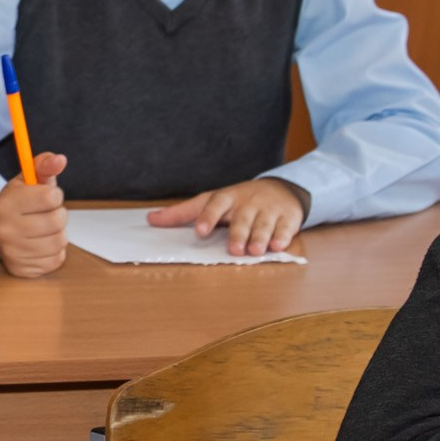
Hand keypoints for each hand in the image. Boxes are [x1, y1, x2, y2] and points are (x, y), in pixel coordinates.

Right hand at [0, 151, 67, 277]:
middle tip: (44, 214)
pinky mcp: (21, 269)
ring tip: (43, 229)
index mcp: (7, 203)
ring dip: (57, 234)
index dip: (54, 195)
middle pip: (58, 220)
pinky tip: (41, 244)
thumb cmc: (18, 203)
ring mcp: (13, 251)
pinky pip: (56, 260)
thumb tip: (60, 160)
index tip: (46, 197)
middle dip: (57, 215)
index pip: (51, 196)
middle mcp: (6, 229)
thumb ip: (44, 165)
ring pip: (60, 241)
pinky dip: (54, 252)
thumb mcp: (27, 180)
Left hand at [146, 176, 309, 255]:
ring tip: (255, 251)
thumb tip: (150, 220)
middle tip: (234, 249)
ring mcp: (269, 209)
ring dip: (260, 238)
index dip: (207, 217)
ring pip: (264, 224)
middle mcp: (248, 202)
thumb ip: (183, 213)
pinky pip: (286, 227)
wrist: (280, 189)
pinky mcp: (289, 217)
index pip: (214, 205)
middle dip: (238, 233)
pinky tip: (277, 246)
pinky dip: (282, 237)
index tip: (200, 231)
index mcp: (227, 198)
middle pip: (242, 218)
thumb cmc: (238, 200)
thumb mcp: (211, 201)